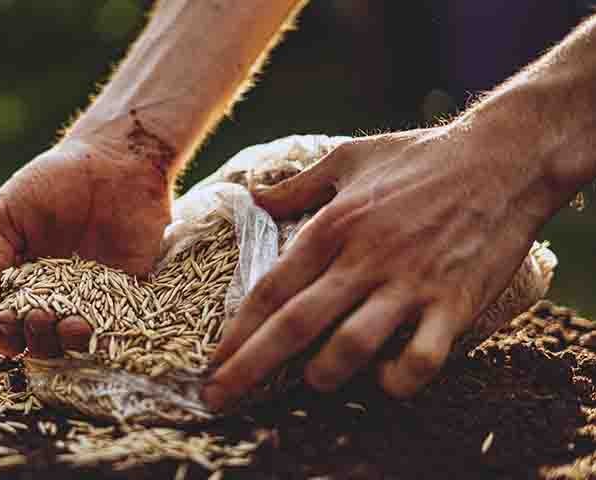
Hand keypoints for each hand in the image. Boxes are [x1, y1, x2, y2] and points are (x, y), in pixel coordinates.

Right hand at [0, 138, 171, 357]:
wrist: (113, 159)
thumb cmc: (49, 182)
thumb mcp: (1, 216)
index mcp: (20, 283)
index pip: (7, 328)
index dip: (4, 335)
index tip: (9, 319)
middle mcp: (56, 298)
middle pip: (40, 344)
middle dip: (36, 340)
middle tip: (42, 316)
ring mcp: (94, 298)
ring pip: (77, 344)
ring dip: (70, 345)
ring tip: (74, 325)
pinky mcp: (130, 293)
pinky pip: (120, 327)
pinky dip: (110, 338)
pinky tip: (101, 328)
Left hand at [204, 124, 565, 406]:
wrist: (504, 157)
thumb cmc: (420, 157)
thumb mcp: (349, 159)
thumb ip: (298, 185)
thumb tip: (254, 196)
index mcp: (333, 226)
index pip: (272, 289)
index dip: (237, 332)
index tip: (212, 362)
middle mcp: (365, 259)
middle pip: (295, 325)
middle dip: (250, 369)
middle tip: (219, 400)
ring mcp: (410, 283)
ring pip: (352, 346)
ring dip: (324, 375)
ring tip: (315, 380)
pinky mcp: (455, 302)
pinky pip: (422, 358)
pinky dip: (399, 380)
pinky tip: (386, 381)